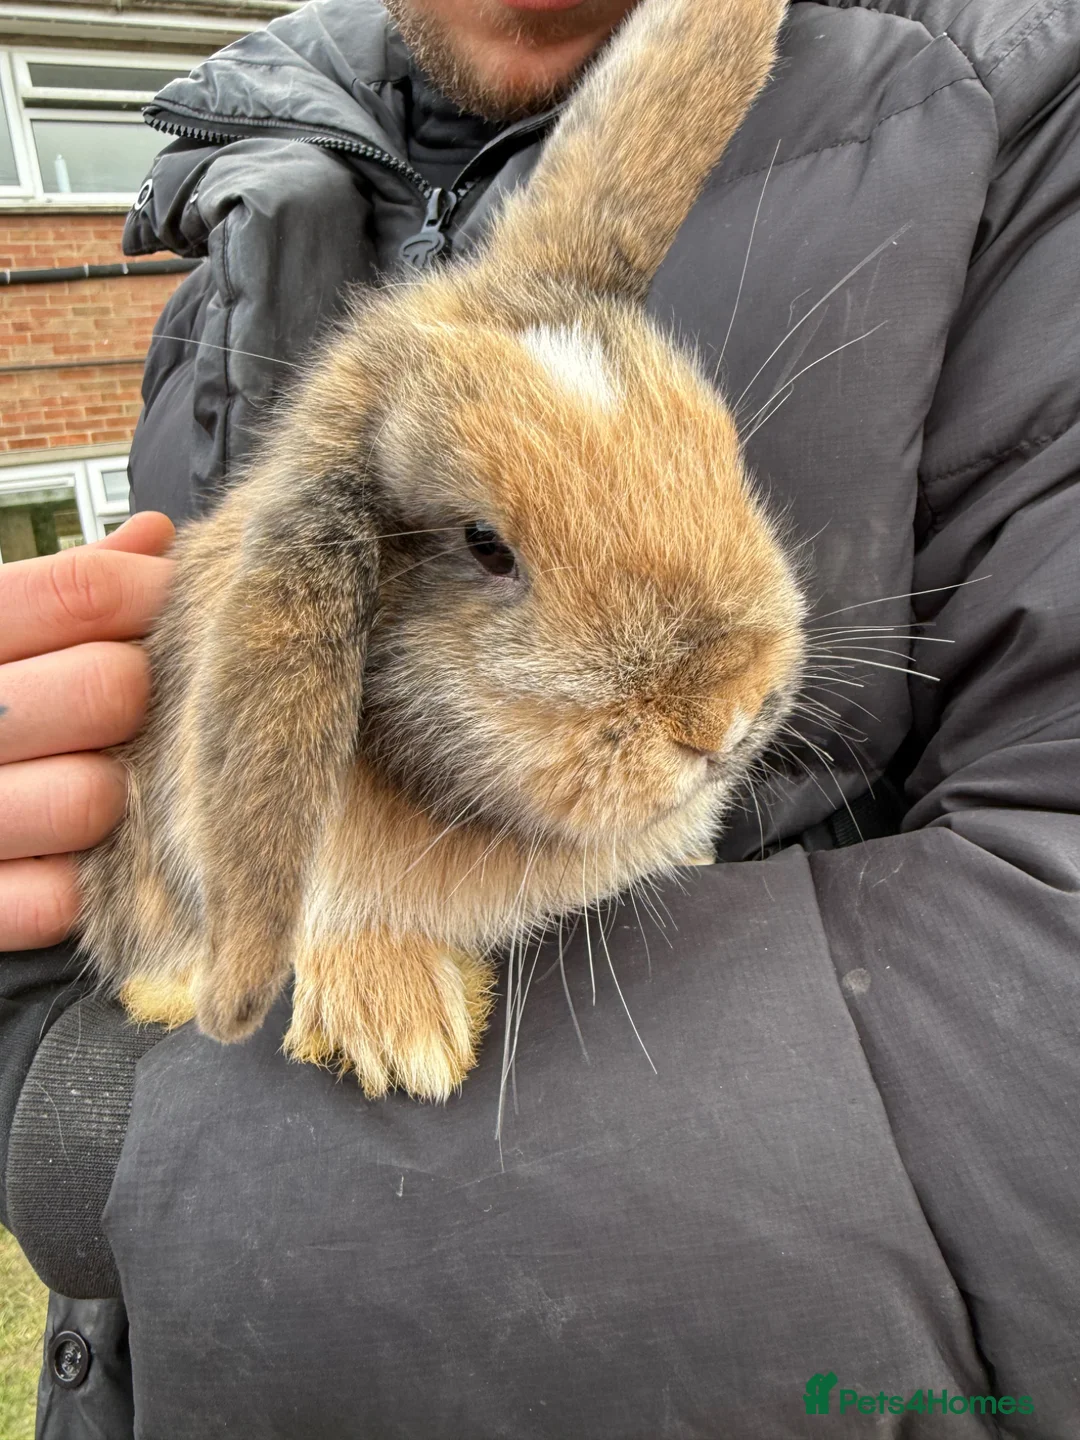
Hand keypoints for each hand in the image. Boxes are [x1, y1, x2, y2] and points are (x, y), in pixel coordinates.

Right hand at [0, 512, 175, 949]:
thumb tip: (153, 539)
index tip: (166, 604)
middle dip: (134, 693)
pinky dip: (72, 884)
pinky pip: (55, 900)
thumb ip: (59, 588)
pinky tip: (54, 857)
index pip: (79, 592)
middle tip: (124, 705)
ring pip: (92, 799)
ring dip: (111, 794)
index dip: (147, 593)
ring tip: (86, 781)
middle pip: (108, 689)